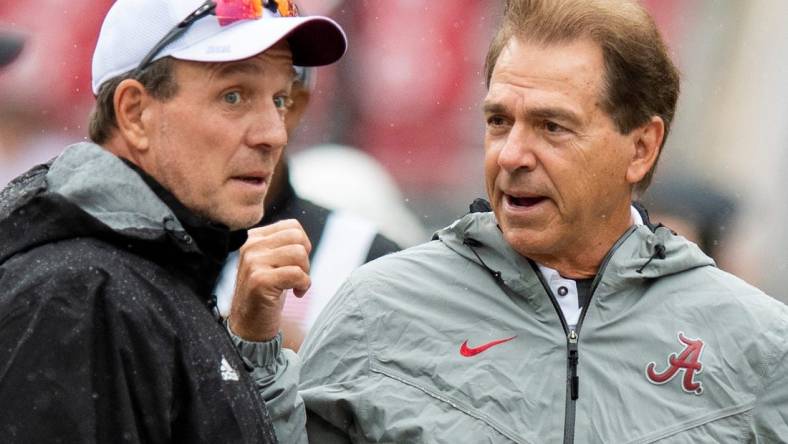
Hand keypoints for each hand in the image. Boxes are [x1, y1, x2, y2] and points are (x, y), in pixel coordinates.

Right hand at [229, 219, 311, 341]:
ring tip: (296, 285)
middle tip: (299, 276)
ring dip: (305, 273)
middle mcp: (250, 247)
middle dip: (306, 259)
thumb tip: (303, 238)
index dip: (303, 245)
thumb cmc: (266, 294)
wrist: (250, 325)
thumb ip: (282, 245)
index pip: (292, 226)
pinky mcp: (259, 280)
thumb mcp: (272, 262)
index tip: (296, 264)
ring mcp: (253, 263)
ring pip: (298, 253)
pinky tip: (296, 294)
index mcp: (253, 238)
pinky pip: (296, 274)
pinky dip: (304, 285)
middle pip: (297, 237)